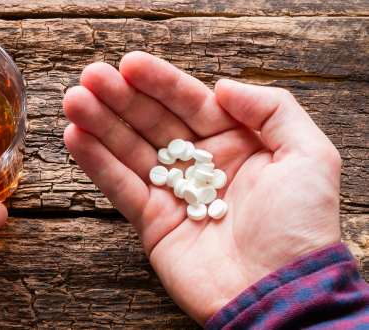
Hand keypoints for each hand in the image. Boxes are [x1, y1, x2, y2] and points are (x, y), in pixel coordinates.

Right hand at [62, 51, 340, 323]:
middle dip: (121, 98)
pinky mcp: (152, 222)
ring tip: (73, 100)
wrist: (280, 293)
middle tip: (90, 77)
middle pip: (153, 123)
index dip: (160, 83)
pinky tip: (76, 137)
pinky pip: (120, 187)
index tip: (129, 64)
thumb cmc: (300, 228)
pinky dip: (97, 163)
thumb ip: (272, 110)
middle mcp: (201, 165)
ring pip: (130, 151)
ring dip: (100, 124)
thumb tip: (222, 86)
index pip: (191, 104)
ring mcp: (174, 194)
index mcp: (236, 144)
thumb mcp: (309, 156)